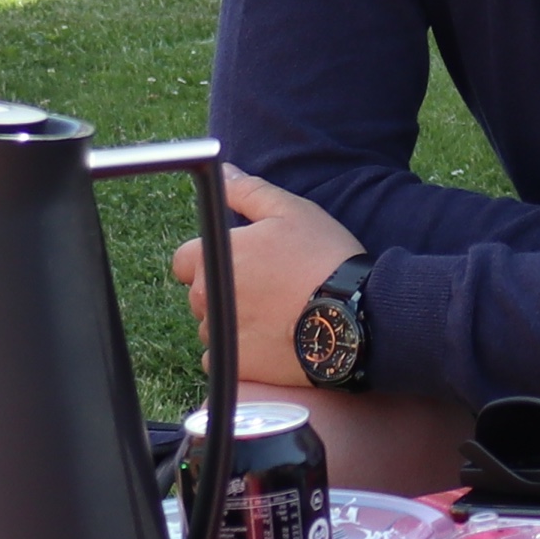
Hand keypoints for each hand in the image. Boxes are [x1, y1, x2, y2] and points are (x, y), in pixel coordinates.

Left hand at [169, 167, 362, 390]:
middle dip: (225, 289)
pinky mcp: (235, 366)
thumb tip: (223, 171)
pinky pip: (221, 358)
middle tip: (269, 287)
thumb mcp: (291, 211)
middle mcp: (207, 298)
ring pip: (213, 326)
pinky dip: (239, 351)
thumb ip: (248, 191)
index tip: (243, 262)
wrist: (353, 317)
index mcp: (214, 256)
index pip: (185, 260)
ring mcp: (219, 334)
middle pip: (200, 294)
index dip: (211, 258)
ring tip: (275, 314)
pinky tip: (270, 339)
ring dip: (233, 321)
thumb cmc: (323, 258)